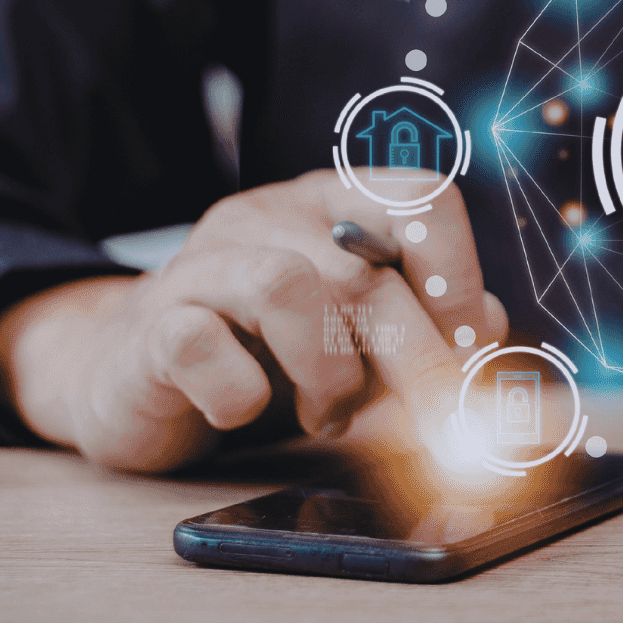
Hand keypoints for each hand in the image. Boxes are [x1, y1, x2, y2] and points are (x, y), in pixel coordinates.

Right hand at [0, 169, 507, 472]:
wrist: (131, 378)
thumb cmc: (263, 356)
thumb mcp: (362, 342)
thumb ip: (427, 331)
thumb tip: (491, 330)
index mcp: (332, 204)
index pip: (420, 197)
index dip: (460, 276)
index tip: (467, 350)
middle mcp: (268, 218)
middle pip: (364, 270)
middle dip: (416, 362)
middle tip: (437, 426)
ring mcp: (201, 265)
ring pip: (287, 286)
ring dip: (329, 371)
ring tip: (326, 412)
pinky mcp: (149, 326)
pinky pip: (199, 343)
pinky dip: (238, 393)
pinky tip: (243, 412)